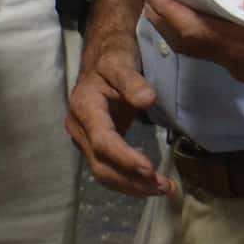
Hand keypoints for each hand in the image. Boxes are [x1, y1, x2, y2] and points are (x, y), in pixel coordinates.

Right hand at [67, 12, 171, 197]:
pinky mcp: (94, 145)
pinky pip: (108, 169)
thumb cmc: (113, 56)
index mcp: (84, 107)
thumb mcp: (121, 61)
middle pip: (102, 165)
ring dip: (132, 186)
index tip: (150, 169)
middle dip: (132, 181)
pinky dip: (129, 181)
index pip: (103, 141)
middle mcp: (79, 127)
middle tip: (164, 186)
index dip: (125, 158)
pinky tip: (150, 184)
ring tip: (163, 189)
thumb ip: (132, 81)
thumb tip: (147, 100)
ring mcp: (85, 139)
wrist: (102, 55)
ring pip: (104, 173)